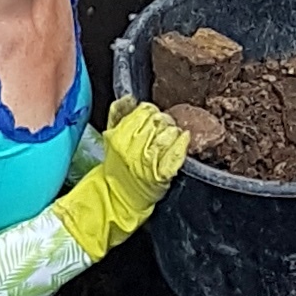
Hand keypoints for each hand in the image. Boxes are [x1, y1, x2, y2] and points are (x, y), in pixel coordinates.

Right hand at [59, 101, 194, 252]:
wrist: (116, 198)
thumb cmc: (116, 168)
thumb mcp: (110, 138)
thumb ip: (117, 115)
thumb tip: (128, 98)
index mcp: (119, 136)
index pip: (144, 111)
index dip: (152, 111)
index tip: (153, 117)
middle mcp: (132, 147)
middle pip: (157, 121)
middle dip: (164, 120)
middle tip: (165, 126)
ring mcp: (147, 162)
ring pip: (167, 134)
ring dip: (173, 132)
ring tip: (173, 135)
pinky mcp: (161, 175)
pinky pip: (175, 155)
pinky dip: (182, 145)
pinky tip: (185, 138)